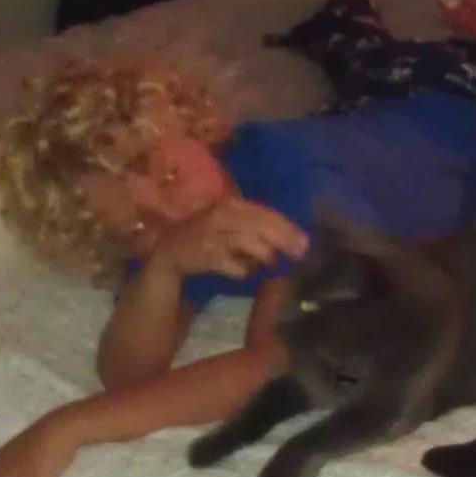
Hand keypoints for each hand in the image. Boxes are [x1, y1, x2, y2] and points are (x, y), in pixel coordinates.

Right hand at [151, 198, 306, 279]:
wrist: (170, 250)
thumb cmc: (206, 234)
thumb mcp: (230, 222)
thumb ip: (256, 226)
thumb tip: (292, 238)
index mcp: (230, 204)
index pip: (265, 213)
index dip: (287, 227)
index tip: (305, 241)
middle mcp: (222, 216)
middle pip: (260, 226)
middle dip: (283, 240)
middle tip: (299, 254)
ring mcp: (213, 235)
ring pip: (248, 243)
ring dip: (263, 255)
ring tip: (270, 263)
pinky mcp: (206, 256)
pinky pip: (233, 265)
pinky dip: (242, 270)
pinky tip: (244, 272)